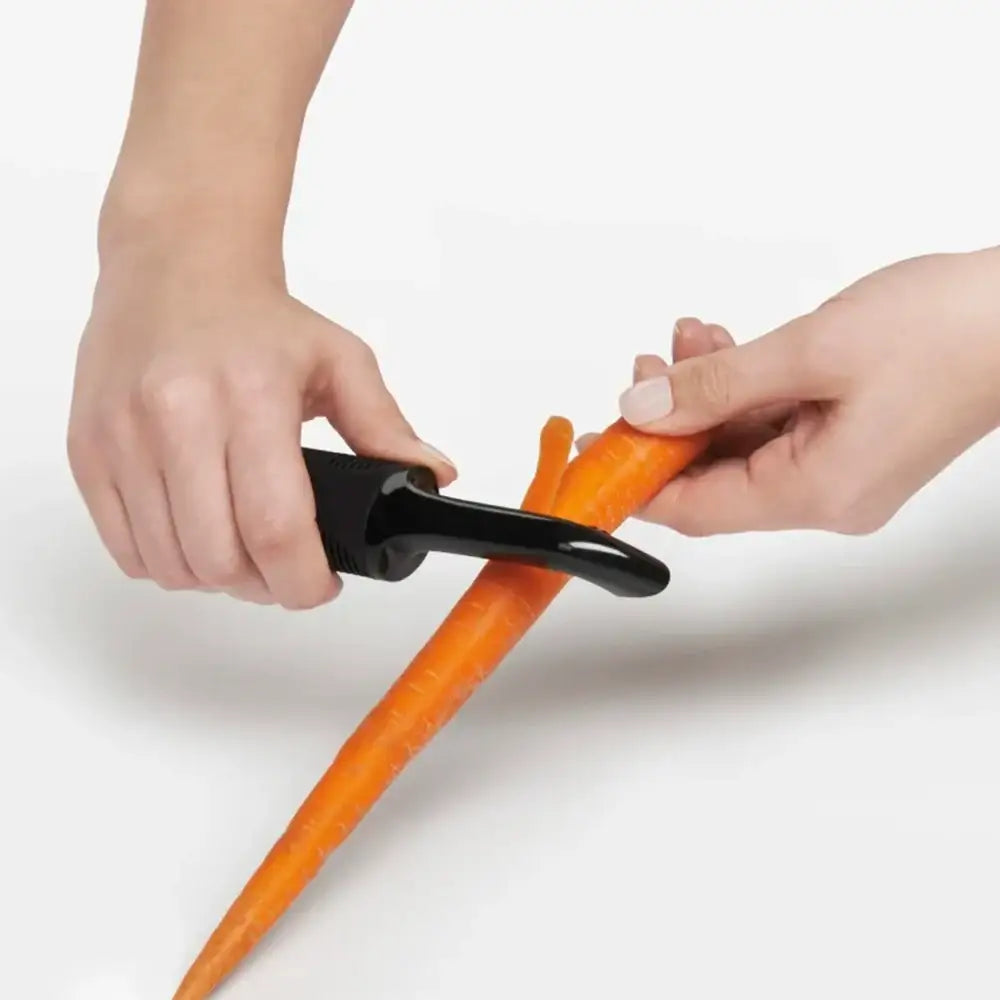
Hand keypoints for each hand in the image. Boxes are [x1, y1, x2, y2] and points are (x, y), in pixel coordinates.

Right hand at [67, 241, 454, 607]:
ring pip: (169, 565)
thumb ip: (386, 427)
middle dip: (264, 588)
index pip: (276, 527)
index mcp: (250, 397)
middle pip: (219, 560)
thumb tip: (433, 476)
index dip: (304, 581)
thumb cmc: (257, 319)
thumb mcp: (340, 361)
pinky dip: (166, 563)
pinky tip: (197, 535)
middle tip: (285, 571)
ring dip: (216, 581)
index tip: (321, 585)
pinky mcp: (87, 452)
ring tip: (243, 552)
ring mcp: (123, 439)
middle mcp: (177, 418)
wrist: (173, 269)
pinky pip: (124, 550)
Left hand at [612, 249, 999, 535]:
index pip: (697, 509)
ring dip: (707, 395)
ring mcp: (841, 472)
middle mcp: (828, 497)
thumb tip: (643, 410)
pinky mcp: (850, 443)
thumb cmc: (948, 330)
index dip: (638, 480)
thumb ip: (716, 385)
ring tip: (686, 342)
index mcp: (818, 493)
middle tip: (644, 374)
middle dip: (671, 422)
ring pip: (742, 446)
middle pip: (715, 478)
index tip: (598, 449)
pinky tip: (723, 348)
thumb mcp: (810, 351)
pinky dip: (743, 391)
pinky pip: (775, 428)